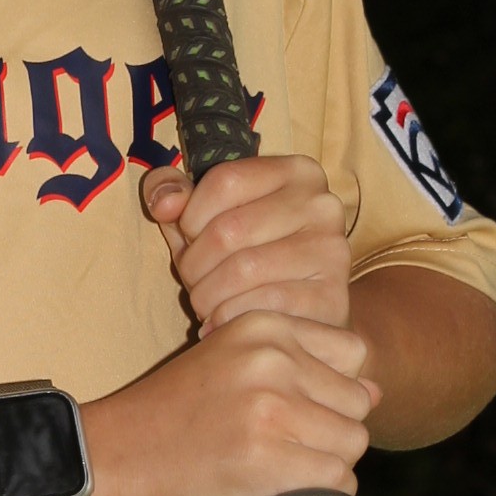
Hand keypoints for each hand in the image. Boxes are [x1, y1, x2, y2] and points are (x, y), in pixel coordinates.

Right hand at [84, 308, 379, 495]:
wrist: (105, 459)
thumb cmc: (167, 418)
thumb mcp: (228, 364)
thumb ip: (296, 368)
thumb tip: (375, 390)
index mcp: (264, 324)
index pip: (353, 354)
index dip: (330, 392)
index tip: (293, 414)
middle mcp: (273, 357)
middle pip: (357, 403)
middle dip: (330, 432)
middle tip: (282, 451)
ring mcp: (271, 407)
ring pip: (351, 444)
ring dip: (325, 467)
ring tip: (277, 472)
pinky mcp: (266, 459)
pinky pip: (335, 483)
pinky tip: (279, 494)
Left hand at [141, 153, 354, 335]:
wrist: (304, 314)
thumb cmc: (249, 257)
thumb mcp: (207, 217)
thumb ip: (173, 194)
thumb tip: (164, 204)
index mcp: (296, 171)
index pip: (225, 180)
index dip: (191, 215)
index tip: (189, 239)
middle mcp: (322, 204)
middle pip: (229, 229)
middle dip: (194, 264)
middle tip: (193, 284)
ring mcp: (332, 250)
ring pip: (243, 270)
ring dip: (207, 296)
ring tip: (205, 305)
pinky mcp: (332, 297)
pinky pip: (262, 306)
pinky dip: (228, 319)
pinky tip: (221, 323)